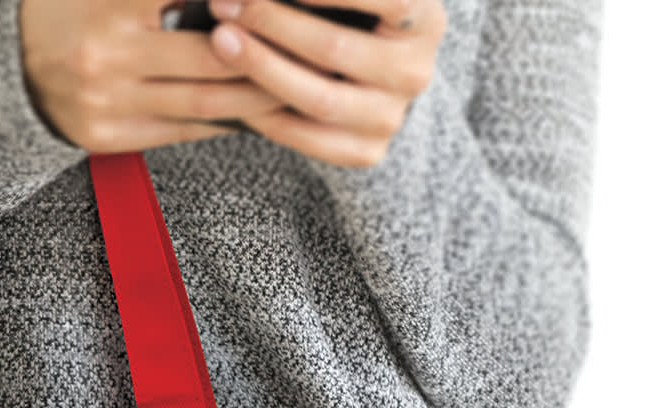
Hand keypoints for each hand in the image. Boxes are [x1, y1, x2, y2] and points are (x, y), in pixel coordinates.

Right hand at [17, 0, 282, 151]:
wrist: (7, 69)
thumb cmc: (74, 7)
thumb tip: (242, 0)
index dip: (249, 7)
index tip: (287, 7)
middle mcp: (108, 51)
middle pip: (214, 54)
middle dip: (269, 52)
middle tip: (316, 48)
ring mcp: (107, 101)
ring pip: (206, 101)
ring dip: (258, 94)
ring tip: (298, 83)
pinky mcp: (107, 138)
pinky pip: (185, 131)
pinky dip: (227, 121)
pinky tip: (259, 110)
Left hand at [206, 0, 446, 165]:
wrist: (379, 84)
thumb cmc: (359, 20)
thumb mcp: (361, 1)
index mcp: (425, 19)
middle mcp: (415, 71)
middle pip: (334, 48)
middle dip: (271, 22)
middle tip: (223, 4)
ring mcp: (392, 117)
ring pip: (319, 98)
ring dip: (261, 68)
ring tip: (221, 40)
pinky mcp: (368, 153)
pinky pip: (308, 138)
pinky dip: (266, 115)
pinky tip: (232, 91)